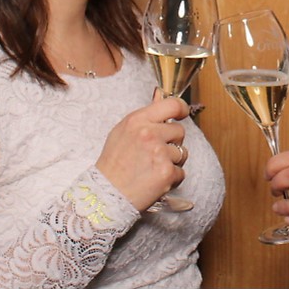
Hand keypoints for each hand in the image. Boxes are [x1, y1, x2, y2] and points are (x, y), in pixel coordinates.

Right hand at [96, 93, 192, 210]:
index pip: (172, 105)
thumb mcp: (123, 131)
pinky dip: (170, 178)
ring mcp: (159, 153)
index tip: (182, 114)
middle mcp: (149, 134)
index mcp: (137, 120)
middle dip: (171, 142)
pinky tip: (154, 180)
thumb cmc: (113, 163)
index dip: (181, 109)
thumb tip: (160, 95)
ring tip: (151, 168)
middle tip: (153, 153)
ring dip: (171, 162)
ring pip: (182, 153)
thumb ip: (145, 115)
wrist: (106, 193)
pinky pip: (180, 172)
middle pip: (180, 131)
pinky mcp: (166, 172)